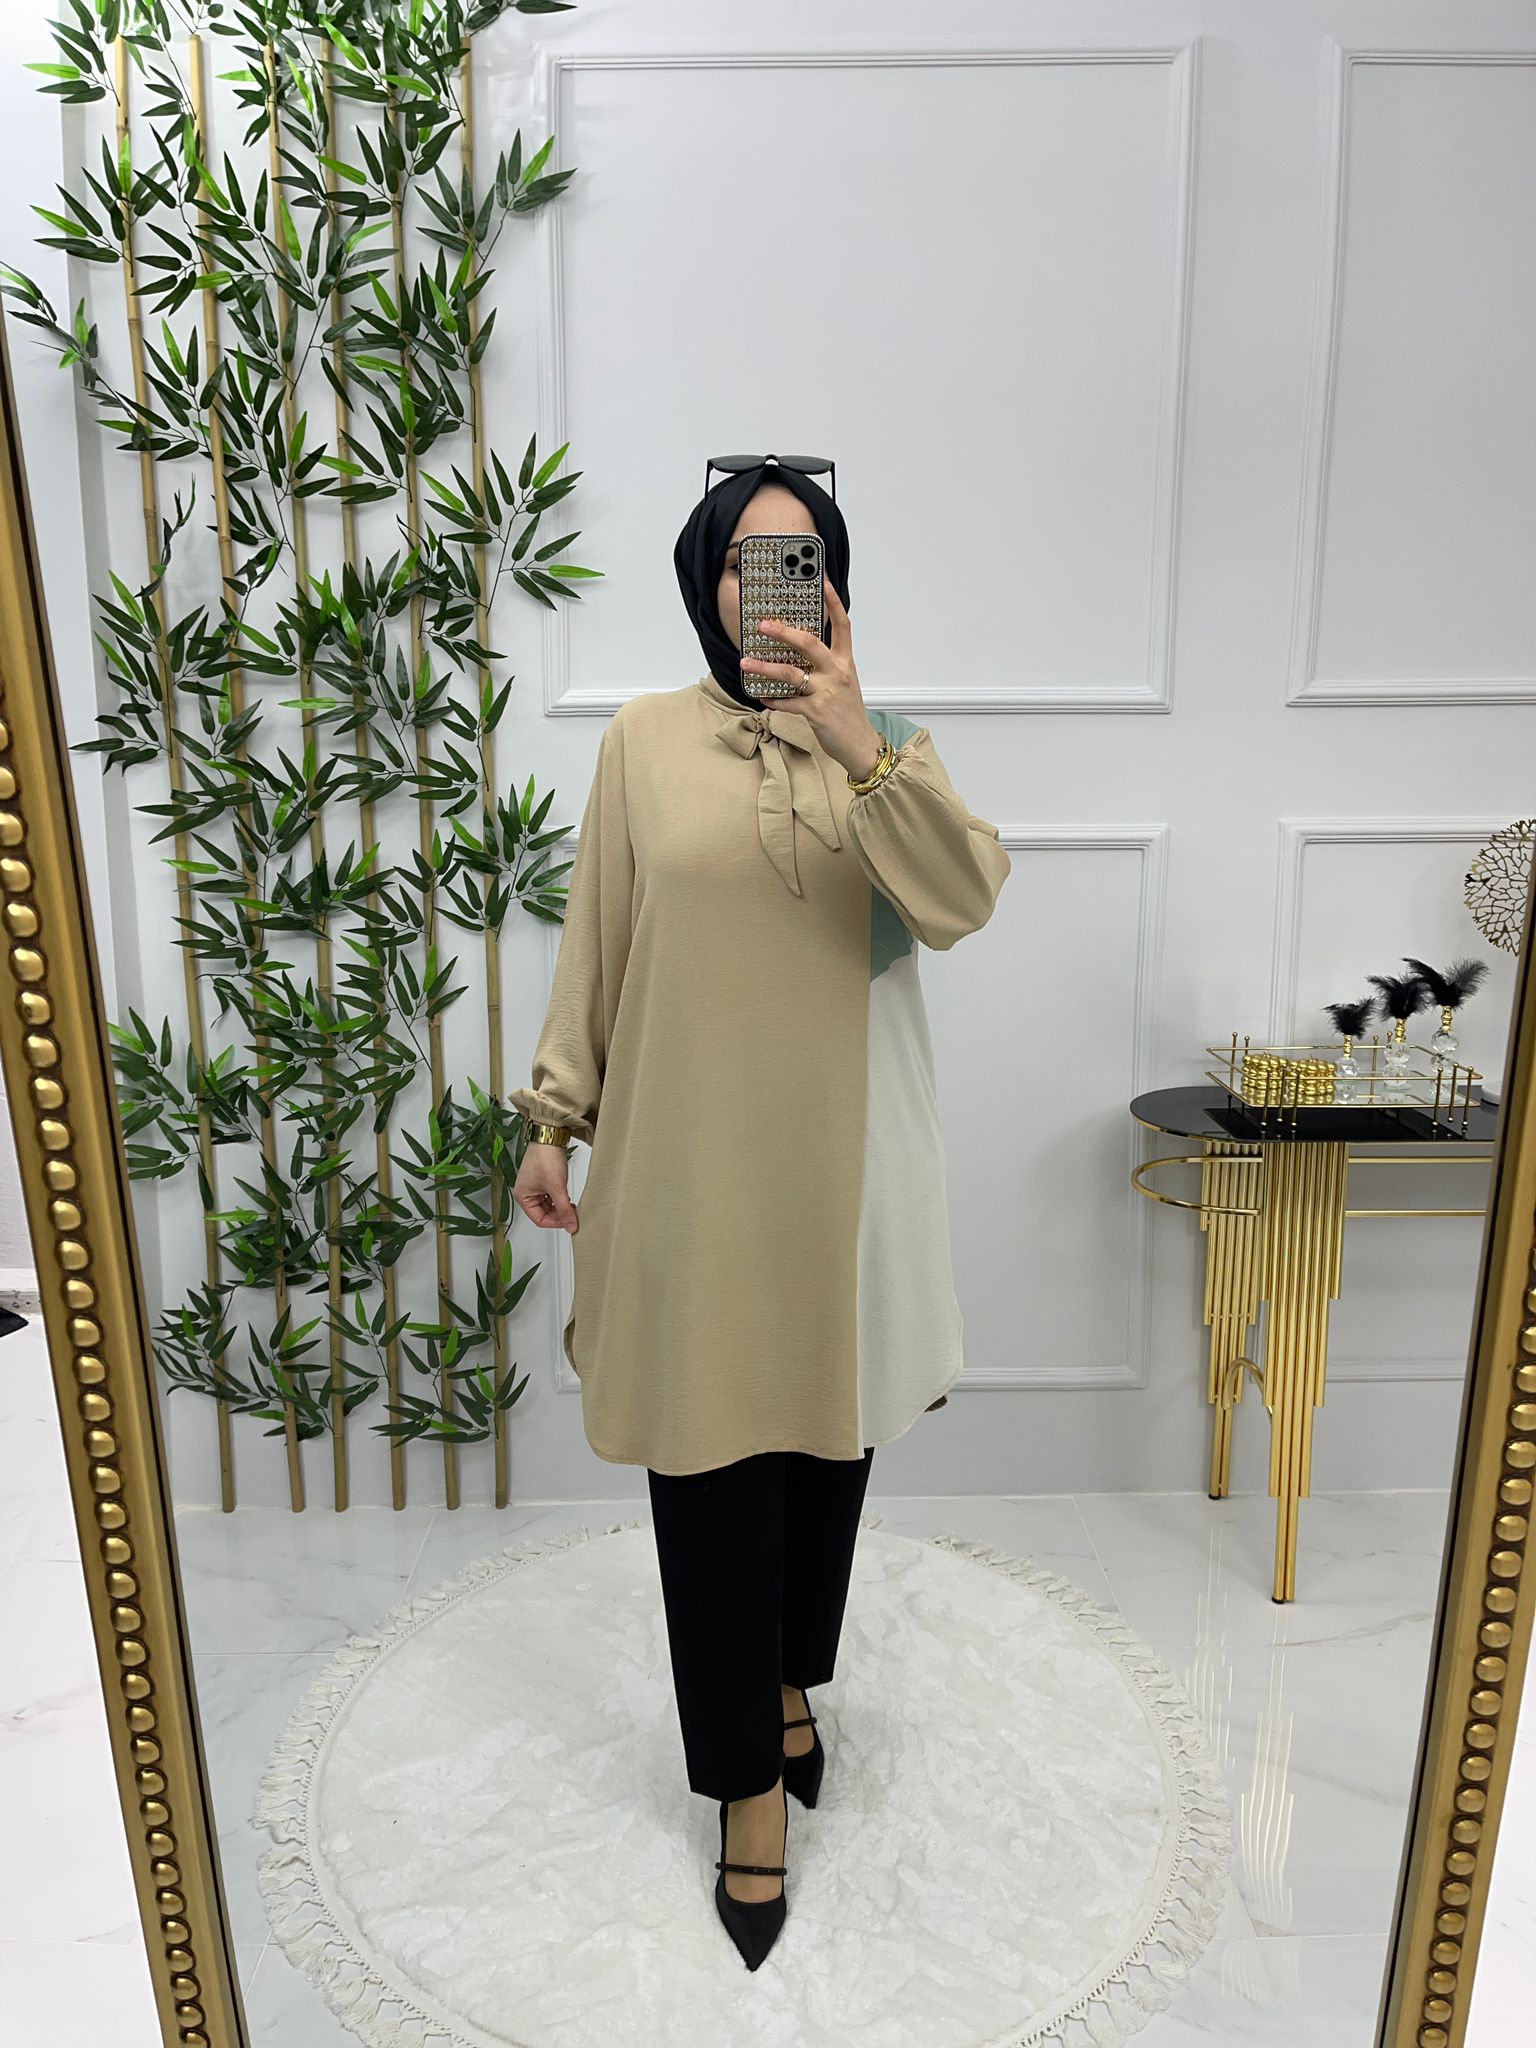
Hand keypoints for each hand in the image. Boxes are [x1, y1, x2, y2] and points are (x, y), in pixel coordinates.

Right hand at [514, 1143, 578, 1232]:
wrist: (550, 1136)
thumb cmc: (546, 1157)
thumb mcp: (557, 1187)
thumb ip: (564, 1209)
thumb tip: (571, 1226)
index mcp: (523, 1196)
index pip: (540, 1220)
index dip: (555, 1223)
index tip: (569, 1222)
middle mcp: (527, 1193)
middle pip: (545, 1213)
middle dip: (559, 1215)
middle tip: (573, 1214)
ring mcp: (536, 1186)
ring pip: (550, 1205)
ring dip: (561, 1207)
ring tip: (572, 1206)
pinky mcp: (544, 1180)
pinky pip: (552, 1196)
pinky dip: (561, 1199)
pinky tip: (569, 1198)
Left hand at [741, 577, 885, 780]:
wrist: (860, 745)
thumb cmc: (848, 713)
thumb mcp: (843, 682)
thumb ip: (825, 665)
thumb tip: (796, 651)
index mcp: (845, 662)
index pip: (842, 624)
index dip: (833, 601)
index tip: (822, 580)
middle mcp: (837, 673)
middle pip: (810, 643)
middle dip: (783, 631)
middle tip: (762, 624)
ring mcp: (827, 692)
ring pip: (791, 673)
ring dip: (765, 667)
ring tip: (745, 663)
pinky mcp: (817, 713)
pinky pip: (788, 703)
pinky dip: (772, 700)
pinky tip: (762, 697)